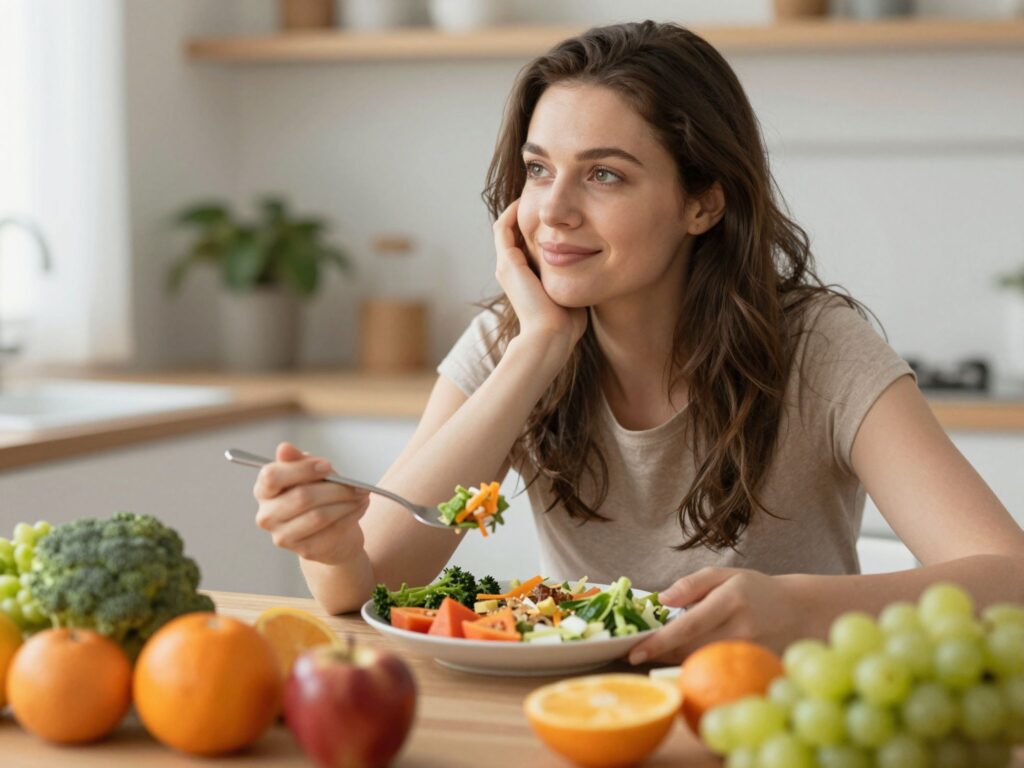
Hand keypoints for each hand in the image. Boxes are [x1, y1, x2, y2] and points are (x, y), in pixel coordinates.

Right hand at [253, 442, 370, 564]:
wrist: (330, 533)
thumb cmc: (317, 496)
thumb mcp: (310, 474)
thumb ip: (299, 461)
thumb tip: (284, 448)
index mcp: (264, 490)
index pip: (272, 476)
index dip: (302, 469)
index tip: (327, 466)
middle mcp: (267, 515)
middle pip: (302, 497)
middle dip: (335, 488)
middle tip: (357, 484)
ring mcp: (283, 536)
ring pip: (320, 515)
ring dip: (347, 502)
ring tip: (362, 494)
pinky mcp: (304, 551)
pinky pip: (333, 530)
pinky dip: (351, 515)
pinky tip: (360, 507)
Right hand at [493, 198, 587, 350]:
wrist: (551, 336)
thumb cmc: (567, 322)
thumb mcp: (572, 291)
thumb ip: (577, 277)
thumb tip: (598, 264)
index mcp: (524, 277)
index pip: (525, 242)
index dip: (538, 225)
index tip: (557, 210)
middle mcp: (510, 270)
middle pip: (514, 231)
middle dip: (529, 212)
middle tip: (545, 194)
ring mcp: (506, 266)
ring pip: (506, 226)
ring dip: (519, 207)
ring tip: (535, 190)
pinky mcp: (507, 263)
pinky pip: (504, 227)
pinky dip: (513, 211)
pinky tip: (529, 198)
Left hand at [628, 567, 812, 665]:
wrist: (801, 611)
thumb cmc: (756, 590)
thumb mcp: (724, 574)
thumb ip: (691, 583)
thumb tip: (661, 600)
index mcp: (731, 600)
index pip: (689, 625)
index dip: (660, 641)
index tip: (634, 652)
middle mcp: (742, 628)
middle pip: (691, 650)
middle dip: (660, 654)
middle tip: (636, 653)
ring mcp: (752, 652)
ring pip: (703, 664)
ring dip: (676, 662)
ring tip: (659, 654)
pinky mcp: (758, 669)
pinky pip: (720, 673)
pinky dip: (701, 670)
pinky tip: (691, 663)